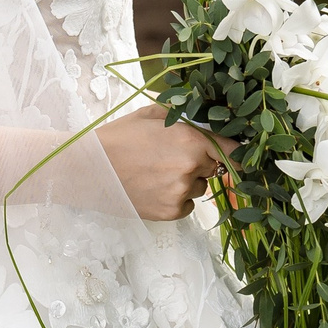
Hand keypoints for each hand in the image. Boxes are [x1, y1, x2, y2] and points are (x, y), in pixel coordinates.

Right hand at [96, 107, 229, 220]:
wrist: (88, 168)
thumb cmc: (117, 138)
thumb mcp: (149, 115)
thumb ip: (182, 117)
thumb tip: (204, 120)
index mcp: (190, 140)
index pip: (231, 151)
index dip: (236, 153)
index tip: (239, 157)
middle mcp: (190, 167)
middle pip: (213, 169)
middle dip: (200, 163)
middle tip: (171, 159)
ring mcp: (180, 192)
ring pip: (199, 188)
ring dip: (187, 182)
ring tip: (157, 174)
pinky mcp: (170, 212)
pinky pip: (186, 206)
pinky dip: (176, 200)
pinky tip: (153, 189)